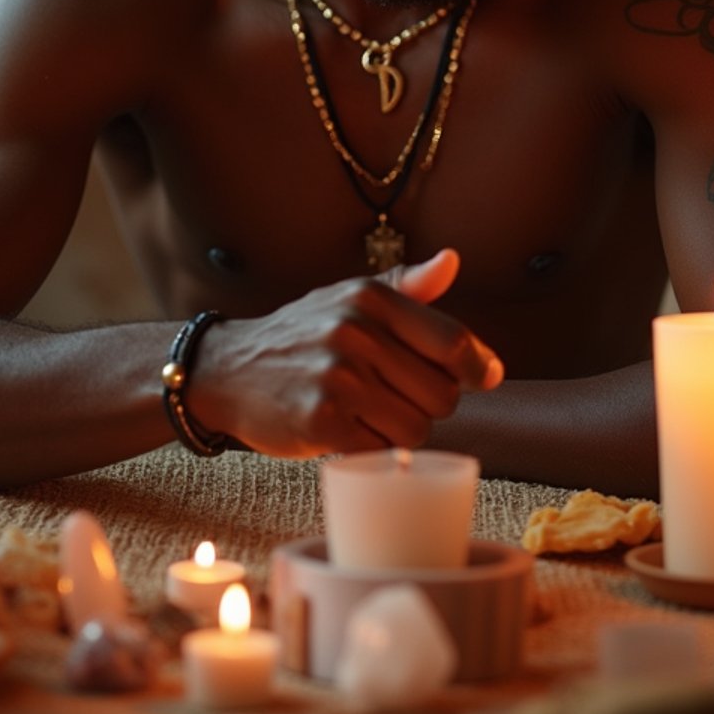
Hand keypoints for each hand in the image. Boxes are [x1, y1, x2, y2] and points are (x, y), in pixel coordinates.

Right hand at [188, 249, 503, 457]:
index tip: (484, 377)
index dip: (476, 366)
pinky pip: (380, 451)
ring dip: (400, 430)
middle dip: (429, 403)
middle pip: (442, 394)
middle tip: (398, 396)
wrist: (228, 370)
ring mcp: (337, 378)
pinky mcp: (319, 421)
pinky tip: (348, 431)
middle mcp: (355, 332)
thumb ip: (406, 286)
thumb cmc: (303, 335)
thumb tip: (452, 262)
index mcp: (370, 299)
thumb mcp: (349, 298)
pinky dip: (371, 449)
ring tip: (369, 413)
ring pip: (415, 428)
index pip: (452, 341)